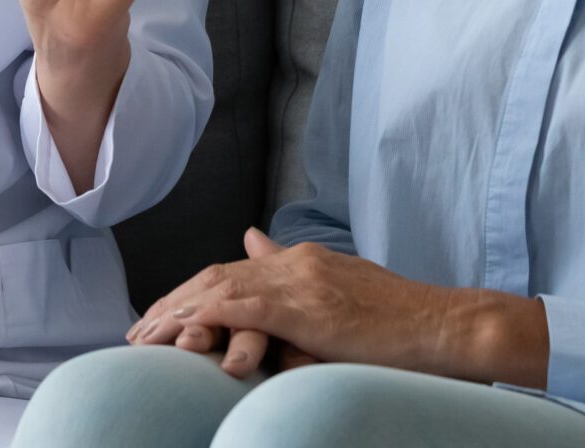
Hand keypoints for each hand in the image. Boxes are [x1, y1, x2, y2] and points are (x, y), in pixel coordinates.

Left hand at [125, 229, 549, 386]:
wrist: (447, 325)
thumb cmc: (404, 322)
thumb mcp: (344, 291)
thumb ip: (295, 271)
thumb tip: (251, 241)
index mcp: (303, 259)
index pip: (231, 271)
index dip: (191, 293)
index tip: (160, 318)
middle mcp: (296, 261)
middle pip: (215, 277)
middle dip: (171, 305)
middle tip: (137, 335)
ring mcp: (301, 281)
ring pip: (220, 291)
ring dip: (177, 316)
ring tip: (145, 342)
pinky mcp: (308, 306)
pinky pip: (244, 309)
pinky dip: (207, 320)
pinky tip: (181, 337)